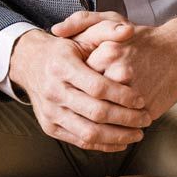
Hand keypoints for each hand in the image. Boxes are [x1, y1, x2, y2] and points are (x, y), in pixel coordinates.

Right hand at [7, 28, 151, 151]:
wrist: (29, 63)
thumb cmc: (64, 49)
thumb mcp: (83, 34)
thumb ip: (108, 30)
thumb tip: (129, 30)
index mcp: (62, 66)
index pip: (97, 87)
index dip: (122, 96)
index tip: (142, 100)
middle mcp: (53, 91)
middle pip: (95, 112)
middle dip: (126, 119)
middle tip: (146, 119)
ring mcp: (50, 112)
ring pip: (88, 132)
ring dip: (117, 136)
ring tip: (138, 134)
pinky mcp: (49, 127)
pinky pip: (79, 141)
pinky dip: (102, 145)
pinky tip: (121, 142)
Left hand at [50, 10, 176, 125]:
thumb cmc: (143, 38)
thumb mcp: (112, 21)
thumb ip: (81, 20)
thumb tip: (55, 29)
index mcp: (107, 53)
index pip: (79, 77)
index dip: (77, 82)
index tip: (80, 81)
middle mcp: (120, 72)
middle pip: (88, 98)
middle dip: (84, 104)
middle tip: (84, 103)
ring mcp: (135, 93)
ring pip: (103, 117)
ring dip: (98, 123)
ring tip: (97, 119)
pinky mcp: (147, 109)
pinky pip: (122, 126)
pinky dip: (116, 129)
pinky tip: (114, 125)